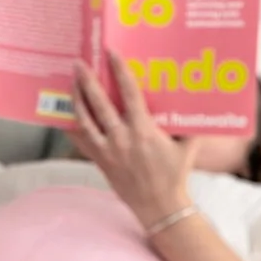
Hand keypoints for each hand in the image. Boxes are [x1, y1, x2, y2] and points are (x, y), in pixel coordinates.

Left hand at [72, 53, 197, 229]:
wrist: (159, 206)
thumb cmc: (175, 175)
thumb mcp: (187, 147)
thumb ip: (191, 125)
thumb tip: (198, 103)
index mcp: (143, 130)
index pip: (130, 93)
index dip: (120, 71)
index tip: (111, 54)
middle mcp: (121, 138)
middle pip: (99, 103)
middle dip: (87, 81)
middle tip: (79, 63)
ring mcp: (107, 150)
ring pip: (84, 120)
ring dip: (76, 99)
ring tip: (71, 83)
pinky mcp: (99, 161)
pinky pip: (80, 141)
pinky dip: (71, 126)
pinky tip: (63, 115)